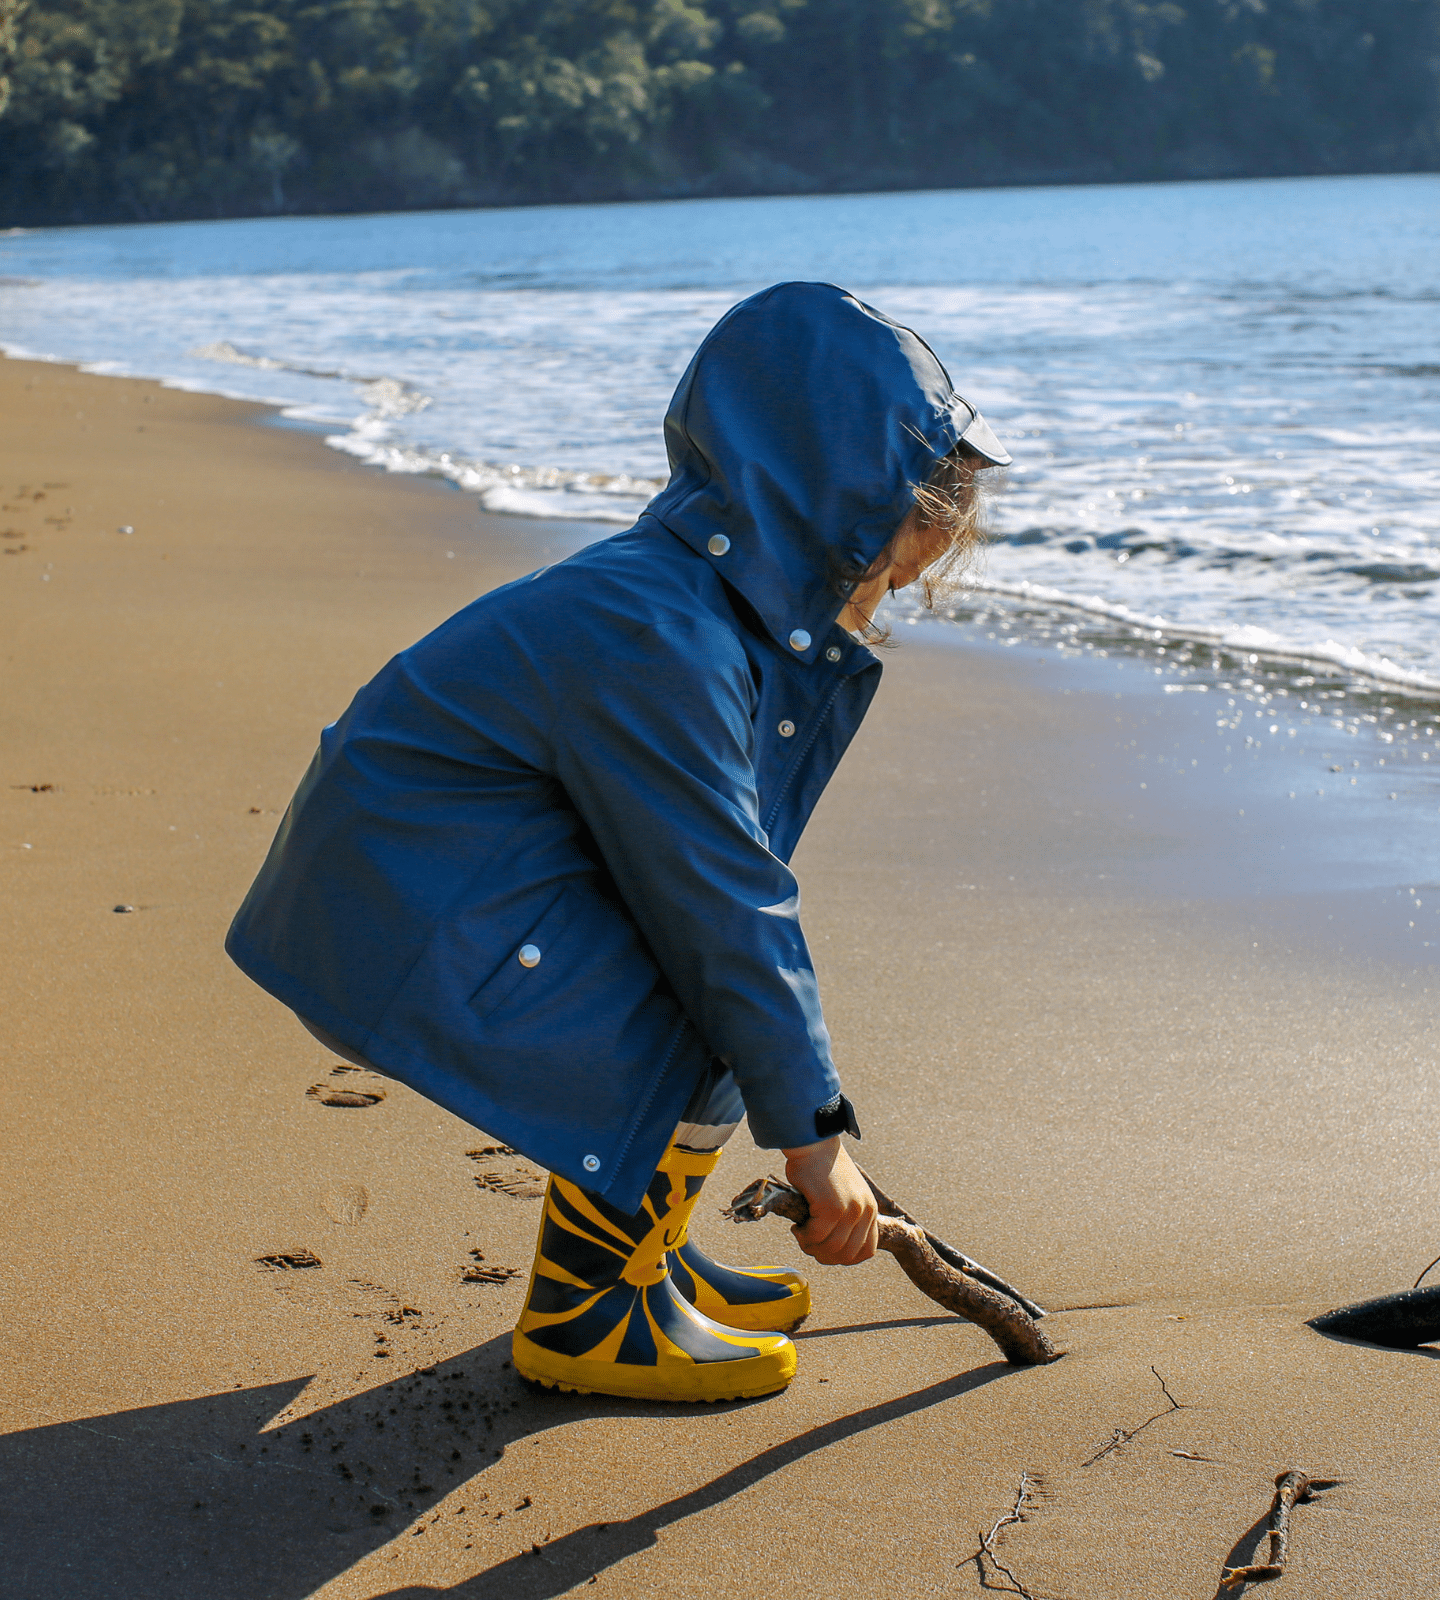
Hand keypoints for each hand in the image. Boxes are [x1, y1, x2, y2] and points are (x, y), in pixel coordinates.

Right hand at [780, 1136, 877, 1264]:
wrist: (814, 1144)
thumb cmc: (824, 1168)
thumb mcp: (847, 1194)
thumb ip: (848, 1217)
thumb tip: (835, 1248)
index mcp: (871, 1210)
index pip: (866, 1251)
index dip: (844, 1258)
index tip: (826, 1251)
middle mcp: (865, 1211)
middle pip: (847, 1255)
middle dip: (825, 1256)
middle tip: (809, 1244)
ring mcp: (850, 1210)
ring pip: (830, 1248)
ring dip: (811, 1247)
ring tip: (801, 1235)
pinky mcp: (831, 1207)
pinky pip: (815, 1236)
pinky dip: (803, 1236)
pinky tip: (797, 1227)